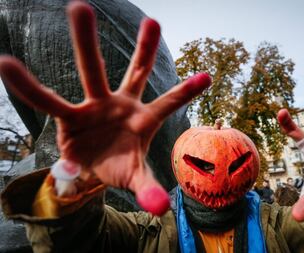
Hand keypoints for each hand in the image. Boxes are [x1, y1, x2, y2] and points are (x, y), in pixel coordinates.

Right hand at [0, 2, 210, 215]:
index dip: (186, 92)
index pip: (168, 104)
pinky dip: (29, 88)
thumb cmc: (120, 167)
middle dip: (145, 49)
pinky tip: (6, 64)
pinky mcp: (70, 116)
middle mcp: (121, 106)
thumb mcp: (135, 178)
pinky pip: (48, 101)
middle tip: (155, 20)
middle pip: (135, 73)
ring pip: (92, 72)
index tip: (207, 76)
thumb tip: (162, 209)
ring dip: (87, 43)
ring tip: (79, 5)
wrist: (93, 167)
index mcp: (144, 121)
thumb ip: (148, 189)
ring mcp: (95, 107)